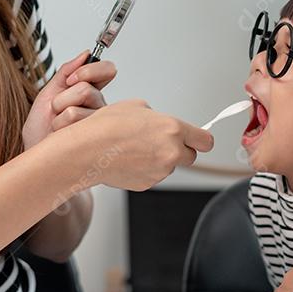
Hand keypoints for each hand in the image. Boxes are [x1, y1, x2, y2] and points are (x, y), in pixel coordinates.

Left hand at [22, 50, 116, 150]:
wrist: (36, 157)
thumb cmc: (41, 131)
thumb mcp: (48, 95)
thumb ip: (66, 72)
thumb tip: (85, 54)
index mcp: (90, 93)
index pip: (107, 70)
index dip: (91, 69)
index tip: (71, 78)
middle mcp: (99, 107)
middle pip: (87, 87)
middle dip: (64, 95)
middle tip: (56, 107)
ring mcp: (99, 124)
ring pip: (80, 103)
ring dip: (59, 114)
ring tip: (57, 127)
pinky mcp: (95, 138)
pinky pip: (76, 117)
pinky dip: (60, 126)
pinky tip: (62, 137)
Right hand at [66, 99, 214, 191]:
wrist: (86, 150)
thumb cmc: (107, 126)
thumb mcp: (137, 107)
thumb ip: (158, 117)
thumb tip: (162, 124)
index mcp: (173, 129)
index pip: (206, 141)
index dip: (201, 139)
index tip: (198, 139)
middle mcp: (171, 152)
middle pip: (191, 157)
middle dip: (180, 150)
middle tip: (162, 142)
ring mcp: (160, 171)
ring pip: (169, 166)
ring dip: (159, 159)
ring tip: (134, 148)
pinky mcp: (147, 184)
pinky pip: (153, 175)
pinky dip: (145, 169)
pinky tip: (128, 159)